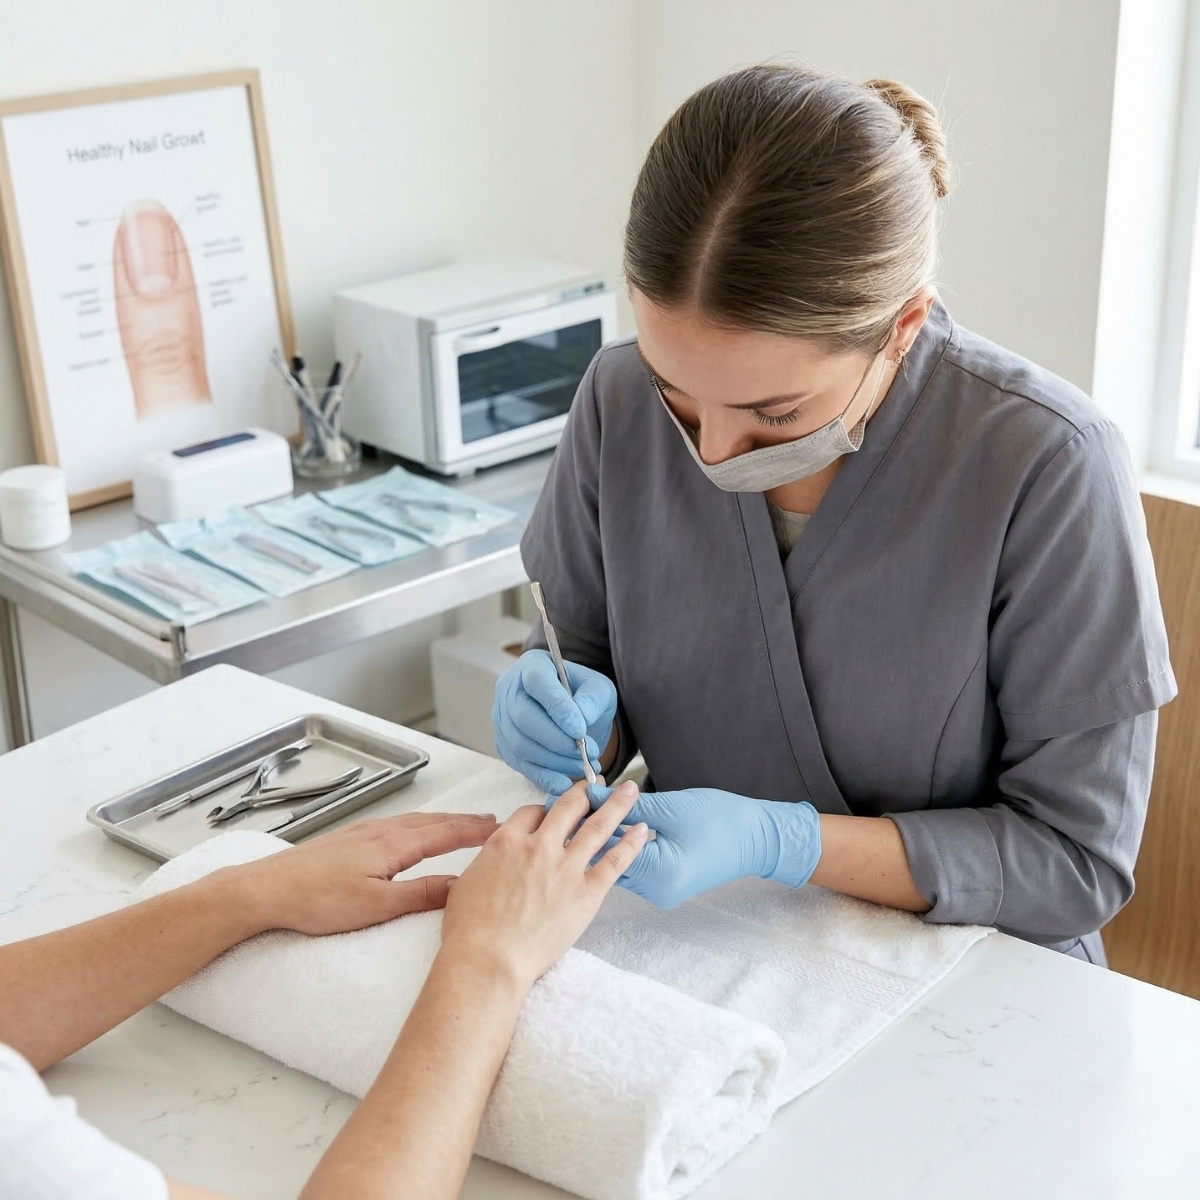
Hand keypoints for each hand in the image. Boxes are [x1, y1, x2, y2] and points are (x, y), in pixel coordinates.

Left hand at [224, 812, 498, 935]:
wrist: (266, 890)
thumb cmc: (316, 901)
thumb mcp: (378, 906)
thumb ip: (422, 894)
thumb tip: (462, 887)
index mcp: (394, 845)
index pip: (447, 833)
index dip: (476, 831)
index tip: (502, 829)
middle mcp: (381, 831)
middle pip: (434, 821)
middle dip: (465, 821)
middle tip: (492, 822)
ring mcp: (363, 832)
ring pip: (414, 821)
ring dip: (442, 821)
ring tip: (460, 824)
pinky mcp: (348, 839)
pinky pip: (396, 825)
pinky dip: (418, 824)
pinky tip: (412, 832)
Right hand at [440, 780, 647, 987]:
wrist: (488, 960)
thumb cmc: (470, 931)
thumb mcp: (466, 883)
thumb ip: (486, 864)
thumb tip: (492, 863)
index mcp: (506, 842)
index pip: (531, 812)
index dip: (545, 808)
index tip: (553, 810)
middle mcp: (539, 847)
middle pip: (568, 807)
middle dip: (584, 792)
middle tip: (595, 785)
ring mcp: (565, 868)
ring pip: (597, 826)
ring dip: (616, 805)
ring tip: (630, 791)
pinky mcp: (586, 893)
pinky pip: (614, 861)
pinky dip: (630, 843)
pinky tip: (641, 831)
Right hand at [492, 650, 617, 793]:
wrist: (571, 712)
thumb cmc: (583, 695)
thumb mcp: (598, 689)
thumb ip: (592, 699)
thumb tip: (582, 718)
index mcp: (532, 666)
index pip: (537, 682)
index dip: (557, 707)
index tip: (580, 730)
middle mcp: (509, 690)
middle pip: (524, 717)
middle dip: (557, 740)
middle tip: (587, 753)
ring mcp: (502, 719)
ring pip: (521, 744)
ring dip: (554, 760)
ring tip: (583, 765)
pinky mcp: (504, 744)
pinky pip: (520, 764)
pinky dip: (543, 777)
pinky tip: (565, 782)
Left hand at [587, 785, 821, 908]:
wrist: (759, 838)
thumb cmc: (722, 819)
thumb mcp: (672, 807)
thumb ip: (629, 805)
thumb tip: (595, 796)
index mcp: (659, 874)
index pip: (607, 849)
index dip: (586, 822)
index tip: (570, 799)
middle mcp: (656, 891)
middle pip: (607, 863)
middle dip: (589, 834)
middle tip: (571, 805)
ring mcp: (660, 891)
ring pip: (617, 868)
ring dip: (603, 841)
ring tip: (585, 815)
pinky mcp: (665, 885)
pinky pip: (632, 868)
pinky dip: (620, 848)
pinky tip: (610, 828)